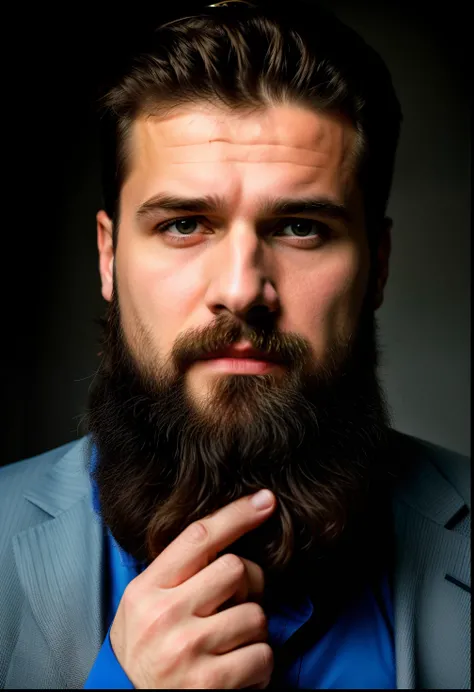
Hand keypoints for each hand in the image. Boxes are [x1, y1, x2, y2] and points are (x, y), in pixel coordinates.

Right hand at [110, 489, 276, 688]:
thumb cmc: (145, 652)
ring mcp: (187, 650)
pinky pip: (262, 656)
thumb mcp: (143, 605)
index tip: (265, 501)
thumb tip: (226, 536)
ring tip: (232, 645)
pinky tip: (238, 673)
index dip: (237, 515)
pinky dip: (259, 666)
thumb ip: (175, 573)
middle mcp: (164, 616)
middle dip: (250, 584)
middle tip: (239, 601)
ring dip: (254, 631)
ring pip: (255, 615)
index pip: (198, 538)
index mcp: (147, 590)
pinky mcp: (210, 684)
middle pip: (236, 569)